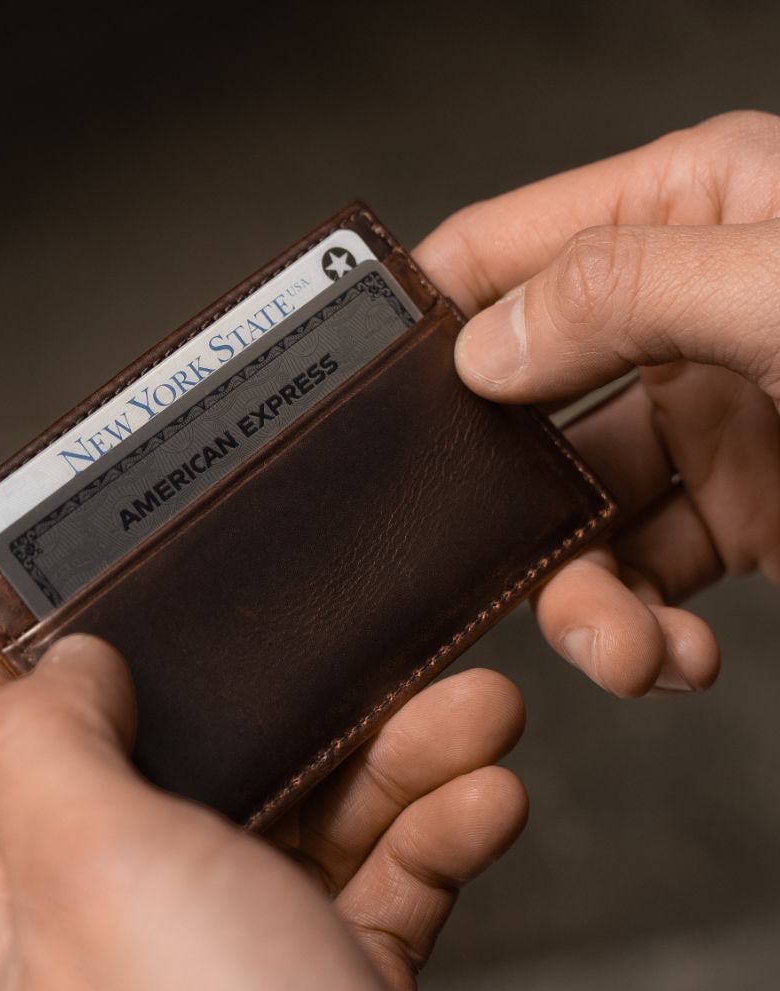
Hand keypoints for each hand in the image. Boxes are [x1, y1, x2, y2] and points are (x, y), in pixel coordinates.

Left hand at [0, 618, 526, 990]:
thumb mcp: (91, 877)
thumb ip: (45, 746)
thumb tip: (63, 653)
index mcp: (29, 879)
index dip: (2, 622)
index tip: (65, 541)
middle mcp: (127, 902)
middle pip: (189, 737)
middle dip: (276, 669)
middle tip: (338, 604)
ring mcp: (236, 937)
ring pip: (313, 797)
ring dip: (403, 742)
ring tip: (480, 703)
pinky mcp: (333, 976)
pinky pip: (392, 872)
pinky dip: (444, 825)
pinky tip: (492, 793)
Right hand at [414, 110, 779, 698]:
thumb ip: (628, 293)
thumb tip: (486, 350)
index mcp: (680, 218)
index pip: (497, 251)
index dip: (421, 314)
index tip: (361, 397)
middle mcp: (675, 316)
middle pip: (518, 407)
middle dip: (501, 500)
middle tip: (490, 561)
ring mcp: (707, 420)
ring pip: (577, 511)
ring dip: (584, 598)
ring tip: (627, 654)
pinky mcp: (744, 511)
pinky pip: (647, 573)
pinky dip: (646, 631)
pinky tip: (675, 660)